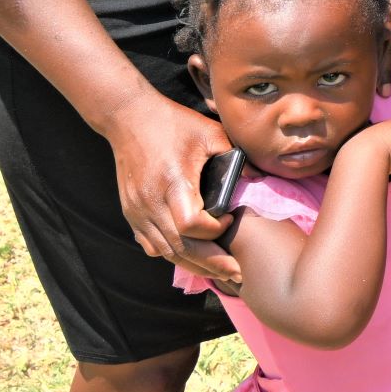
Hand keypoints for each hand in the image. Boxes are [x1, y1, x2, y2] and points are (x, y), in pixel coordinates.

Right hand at [107, 93, 239, 284]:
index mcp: (172, 182)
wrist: (129, 118)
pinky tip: (191, 257)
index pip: (191, 224)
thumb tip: (260, 179)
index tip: (230, 218)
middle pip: (180, 247)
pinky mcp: (131, 214)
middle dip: (211, 263)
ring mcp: (137, 211)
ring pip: (164, 252)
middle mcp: (151, 202)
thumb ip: (235, 158)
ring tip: (219, 273)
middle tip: (237, 273)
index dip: (214, 230)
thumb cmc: (173, 124)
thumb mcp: (210, 132)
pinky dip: (172, 254)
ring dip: (192, 264)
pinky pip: (151, 245)